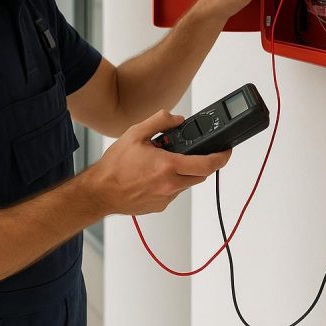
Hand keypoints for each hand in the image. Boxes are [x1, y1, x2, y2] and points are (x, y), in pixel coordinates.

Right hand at [85, 110, 231, 215]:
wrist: (99, 192)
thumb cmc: (114, 166)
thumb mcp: (135, 133)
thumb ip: (160, 121)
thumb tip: (177, 119)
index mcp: (167, 166)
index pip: (207, 164)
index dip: (222, 157)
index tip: (226, 151)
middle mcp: (170, 185)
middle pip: (200, 175)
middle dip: (200, 163)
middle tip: (189, 153)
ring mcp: (165, 198)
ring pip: (186, 184)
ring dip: (183, 173)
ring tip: (163, 163)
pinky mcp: (159, 206)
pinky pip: (173, 193)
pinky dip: (170, 183)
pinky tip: (153, 175)